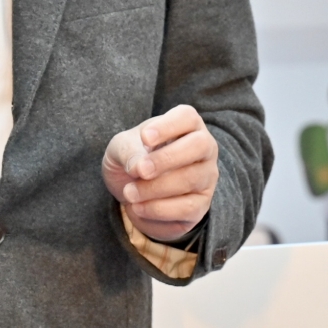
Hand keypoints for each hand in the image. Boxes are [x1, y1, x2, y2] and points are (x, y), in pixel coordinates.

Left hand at [101, 104, 218, 243]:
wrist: (132, 190)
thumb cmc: (132, 157)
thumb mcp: (121, 147)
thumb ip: (128, 151)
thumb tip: (140, 168)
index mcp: (186, 124)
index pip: (187, 117)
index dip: (168, 126)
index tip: (144, 137)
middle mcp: (204, 148)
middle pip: (199, 146)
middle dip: (166, 159)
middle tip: (141, 170)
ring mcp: (206, 177)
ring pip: (190, 179)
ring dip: (155, 188)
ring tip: (129, 192)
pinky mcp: (201, 205)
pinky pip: (186, 208)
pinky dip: (158, 209)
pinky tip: (138, 207)